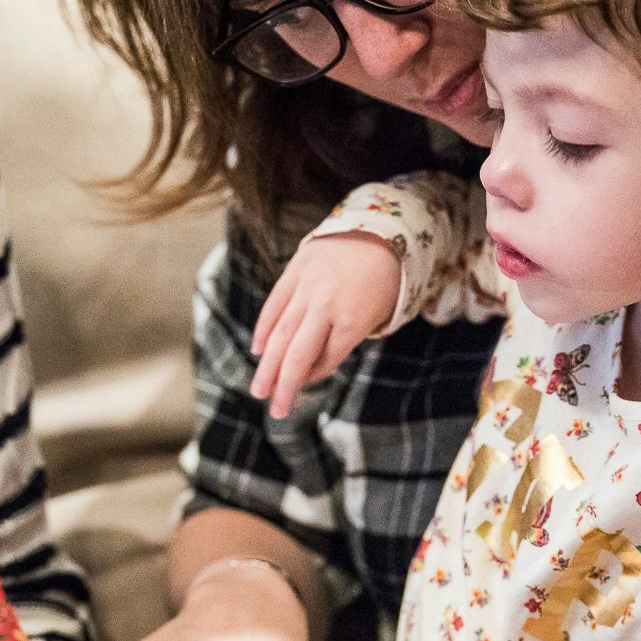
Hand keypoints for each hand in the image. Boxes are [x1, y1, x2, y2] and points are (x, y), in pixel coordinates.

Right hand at [250, 231, 400, 418]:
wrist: (376, 229)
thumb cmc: (381, 280)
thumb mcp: (377, 315)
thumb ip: (344, 342)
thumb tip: (311, 371)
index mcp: (353, 318)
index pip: (327, 358)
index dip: (314, 376)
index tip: (303, 390)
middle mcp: (327, 305)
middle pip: (298, 353)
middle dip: (285, 385)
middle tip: (276, 411)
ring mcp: (307, 287)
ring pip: (281, 333)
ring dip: (269, 366)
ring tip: (259, 390)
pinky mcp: (294, 272)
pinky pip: (274, 306)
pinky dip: (265, 330)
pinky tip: (259, 352)